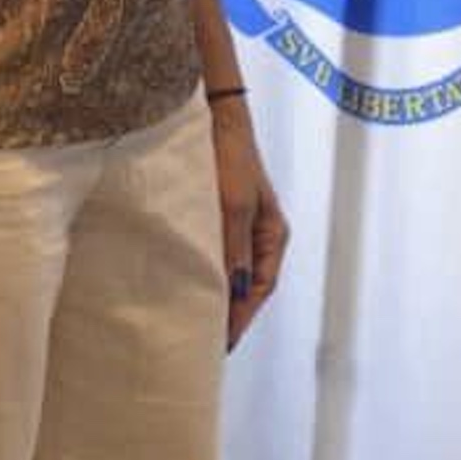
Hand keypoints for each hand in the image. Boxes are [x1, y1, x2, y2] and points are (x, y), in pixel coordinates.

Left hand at [209, 98, 287, 347]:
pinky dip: (206, 270)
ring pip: (231, 269)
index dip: (243, 316)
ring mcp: (240, 223)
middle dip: (231, 312)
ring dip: (217, 293)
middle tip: (208, 342)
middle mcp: (260, 233)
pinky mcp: (219, 213)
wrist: (214, 117)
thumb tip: (234, 291)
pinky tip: (187, 282)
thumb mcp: (233, 205)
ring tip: (196, 320)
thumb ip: (233, 247)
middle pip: (248, 283)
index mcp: (273, 235)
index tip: (224, 342)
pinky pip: (215, 251)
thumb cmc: (230, 158)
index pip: (261, 288)